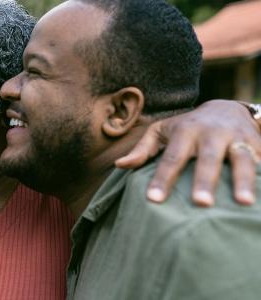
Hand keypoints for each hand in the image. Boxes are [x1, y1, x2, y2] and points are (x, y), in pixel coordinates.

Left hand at [116, 100, 260, 205]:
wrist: (227, 108)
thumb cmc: (187, 126)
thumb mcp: (161, 131)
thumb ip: (143, 149)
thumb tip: (120, 165)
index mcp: (185, 131)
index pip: (171, 158)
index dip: (162, 179)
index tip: (154, 200)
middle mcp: (212, 133)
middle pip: (208, 158)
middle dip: (205, 180)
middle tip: (201, 203)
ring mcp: (238, 137)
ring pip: (242, 159)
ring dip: (244, 180)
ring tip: (244, 203)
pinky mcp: (258, 143)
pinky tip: (259, 199)